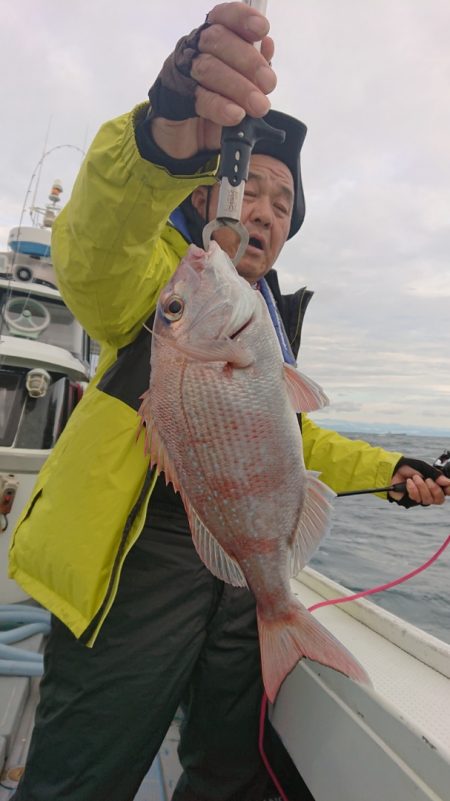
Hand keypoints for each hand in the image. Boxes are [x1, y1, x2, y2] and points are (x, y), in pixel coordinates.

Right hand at [149, 2, 275, 157]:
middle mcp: (193, 49)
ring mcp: (180, 73)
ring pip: (208, 68)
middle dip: (248, 61)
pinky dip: (220, 106)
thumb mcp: (241, 88)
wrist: (188, 142)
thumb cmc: (218, 108)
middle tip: (269, 84)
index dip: (242, 19)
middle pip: (217, 40)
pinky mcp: (173, 100)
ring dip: (239, 87)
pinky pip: (198, 98)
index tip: (261, 29)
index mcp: (211, 39)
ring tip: (258, 106)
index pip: (223, 17)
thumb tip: (267, 47)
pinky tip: (236, 115)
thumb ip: (254, 69)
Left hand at [389, 461, 449, 506]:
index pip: (446, 491)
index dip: (448, 489)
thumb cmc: (408, 467)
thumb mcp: (423, 467)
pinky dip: (412, 488)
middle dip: (434, 489)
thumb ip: (435, 474)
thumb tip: (447, 482)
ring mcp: (420, 498)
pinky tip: (408, 482)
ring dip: (421, 487)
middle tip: (427, 479)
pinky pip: (416, 498)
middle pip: (439, 499)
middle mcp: (429, 493)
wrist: (392, 469)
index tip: (447, 484)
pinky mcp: (410, 501)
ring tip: (415, 478)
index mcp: (435, 484)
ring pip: (427, 500)